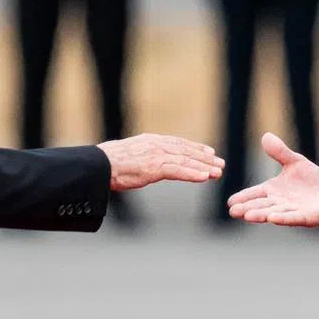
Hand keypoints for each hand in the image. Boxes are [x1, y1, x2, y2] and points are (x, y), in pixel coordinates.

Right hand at [97, 134, 224, 191]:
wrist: (98, 165)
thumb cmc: (108, 163)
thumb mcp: (130, 155)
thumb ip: (142, 157)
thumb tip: (145, 163)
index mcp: (150, 141)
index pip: (178, 143)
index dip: (195, 148)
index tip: (208, 152)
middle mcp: (156, 145)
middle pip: (186, 151)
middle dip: (204, 158)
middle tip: (219, 163)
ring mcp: (156, 155)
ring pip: (186, 160)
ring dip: (203, 167)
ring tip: (217, 172)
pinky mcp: (154, 167)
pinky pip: (178, 170)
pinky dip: (192, 173)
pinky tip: (204, 177)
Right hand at [227, 133, 318, 226]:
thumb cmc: (311, 180)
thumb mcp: (295, 162)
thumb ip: (280, 152)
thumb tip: (265, 136)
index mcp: (273, 190)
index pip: (255, 194)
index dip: (243, 198)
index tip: (230, 202)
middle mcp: (279, 203)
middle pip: (260, 206)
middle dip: (247, 209)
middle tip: (233, 211)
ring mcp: (292, 212)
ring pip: (273, 213)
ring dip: (261, 215)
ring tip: (248, 216)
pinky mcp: (306, 218)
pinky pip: (293, 218)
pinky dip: (283, 219)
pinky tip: (273, 219)